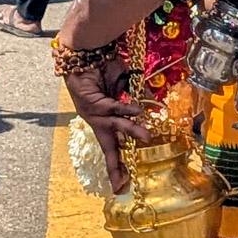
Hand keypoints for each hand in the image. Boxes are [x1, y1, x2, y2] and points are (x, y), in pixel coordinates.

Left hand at [65, 58, 150, 193]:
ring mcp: (94, 112)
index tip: (121, 184)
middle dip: (115, 167)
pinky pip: (113, 107)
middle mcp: (98, 120)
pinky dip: (127, 109)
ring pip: (115, 126)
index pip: (113, 146)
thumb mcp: (123, 85)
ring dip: (131, 131)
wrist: (85, 51)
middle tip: (122, 185)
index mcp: (104, 120)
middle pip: (109, 147)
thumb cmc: (103, 66)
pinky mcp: (93, 101)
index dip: (117, 165)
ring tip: (147, 138)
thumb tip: (152, 107)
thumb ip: (135, 97)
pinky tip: (139, 111)